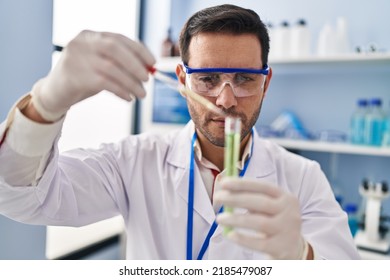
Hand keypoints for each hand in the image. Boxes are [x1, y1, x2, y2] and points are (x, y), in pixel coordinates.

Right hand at [31, 30, 155, 120]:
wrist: (54, 93)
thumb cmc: (82, 78)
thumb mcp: (99, 64)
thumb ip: (119, 63)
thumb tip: (148, 69)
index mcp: (90, 36)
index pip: (119, 38)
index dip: (139, 50)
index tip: (152, 62)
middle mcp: (82, 43)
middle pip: (115, 49)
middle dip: (135, 64)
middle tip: (147, 79)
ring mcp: (76, 58)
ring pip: (111, 68)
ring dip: (131, 83)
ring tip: (141, 94)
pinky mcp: (74, 76)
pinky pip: (104, 83)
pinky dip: (121, 91)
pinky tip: (128, 98)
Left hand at [214, 177, 305, 258]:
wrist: (293, 249)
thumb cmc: (273, 222)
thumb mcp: (268, 207)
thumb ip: (250, 197)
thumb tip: (224, 186)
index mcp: (285, 197)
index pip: (263, 187)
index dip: (242, 184)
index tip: (223, 183)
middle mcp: (289, 212)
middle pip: (261, 203)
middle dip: (236, 199)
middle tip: (218, 198)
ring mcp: (287, 230)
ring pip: (260, 223)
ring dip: (236, 219)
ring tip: (219, 218)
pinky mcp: (281, 248)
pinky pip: (260, 243)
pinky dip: (243, 238)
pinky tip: (230, 235)